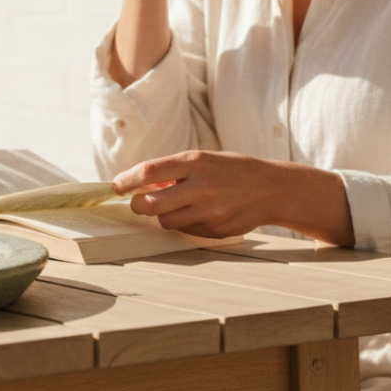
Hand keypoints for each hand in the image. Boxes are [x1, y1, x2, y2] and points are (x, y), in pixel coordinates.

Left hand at [113, 150, 355, 246]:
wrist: (274, 189)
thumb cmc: (233, 170)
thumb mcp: (205, 159)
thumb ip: (174, 170)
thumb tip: (140, 185)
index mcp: (196, 162)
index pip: (149, 172)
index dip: (127, 181)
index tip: (116, 186)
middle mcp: (201, 187)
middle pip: (151, 205)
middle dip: (138, 206)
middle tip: (139, 203)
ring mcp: (210, 211)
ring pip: (166, 222)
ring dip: (163, 216)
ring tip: (177, 205)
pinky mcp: (216, 230)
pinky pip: (186, 231)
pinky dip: (185, 224)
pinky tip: (199, 213)